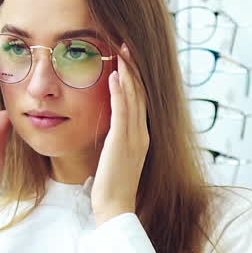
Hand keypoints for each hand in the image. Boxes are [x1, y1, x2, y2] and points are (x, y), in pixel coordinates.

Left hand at [91, 43, 149, 224]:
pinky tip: (115, 75)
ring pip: (133, 98)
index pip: (140, 101)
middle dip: (134, 67)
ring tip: (121, 51)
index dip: (136, 78)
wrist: (115, 208)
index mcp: (141, 137)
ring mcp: (134, 138)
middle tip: (126, 44)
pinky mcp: (122, 142)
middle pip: (140, 93)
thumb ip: (116, 142)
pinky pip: (122, 112)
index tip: (128, 58)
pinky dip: (120, 92)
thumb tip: (110, 131)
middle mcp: (141, 134)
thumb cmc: (112, 187)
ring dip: (128, 72)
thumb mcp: (116, 159)